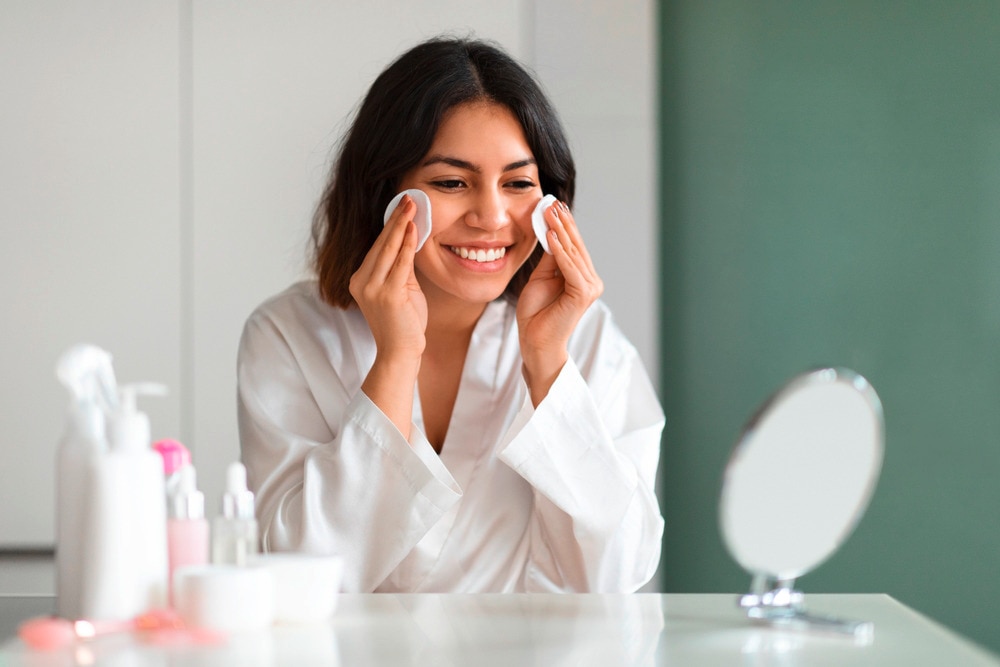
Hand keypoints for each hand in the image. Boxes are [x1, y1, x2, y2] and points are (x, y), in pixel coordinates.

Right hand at [349, 195, 426, 435]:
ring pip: (388, 249)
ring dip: (401, 225)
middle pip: (380, 243)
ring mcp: (372, 288)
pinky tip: (413, 228)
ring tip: (411, 206)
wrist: (401, 352)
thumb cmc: (404, 323)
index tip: (401, 206)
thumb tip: (410, 240)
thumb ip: (401, 267)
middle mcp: (361, 281)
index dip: (390, 225)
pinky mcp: (387, 294)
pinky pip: (398, 264)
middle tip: (408, 197)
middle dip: (395, 218)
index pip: (377, 246)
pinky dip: (406, 244)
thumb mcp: (401, 289)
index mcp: (360, 279)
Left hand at [516, 201, 602, 404]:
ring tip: (550, 212)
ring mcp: (590, 288)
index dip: (563, 225)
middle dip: (563, 223)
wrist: (535, 341)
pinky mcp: (583, 294)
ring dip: (561, 231)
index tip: (553, 204)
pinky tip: (551, 236)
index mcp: (583, 277)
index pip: (573, 245)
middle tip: (553, 201)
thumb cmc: (536, 314)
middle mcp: (591, 281)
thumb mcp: (541, 278)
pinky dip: (560, 251)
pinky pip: (570, 267)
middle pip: (575, 246)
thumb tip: (550, 231)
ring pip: (573, 253)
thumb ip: (549, 258)